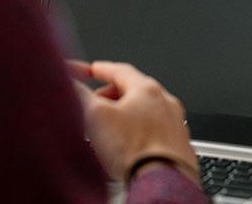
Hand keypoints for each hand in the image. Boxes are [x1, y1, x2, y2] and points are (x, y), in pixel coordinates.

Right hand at [70, 61, 199, 183]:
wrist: (161, 181)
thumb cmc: (136, 151)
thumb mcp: (96, 116)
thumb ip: (82, 95)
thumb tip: (73, 85)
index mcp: (147, 89)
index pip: (120, 69)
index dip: (100, 69)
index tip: (91, 70)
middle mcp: (166, 103)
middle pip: (134, 91)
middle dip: (112, 96)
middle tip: (95, 105)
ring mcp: (175, 124)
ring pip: (145, 113)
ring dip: (126, 116)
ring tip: (109, 130)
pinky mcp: (178, 146)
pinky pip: (154, 132)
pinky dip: (139, 134)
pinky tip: (128, 147)